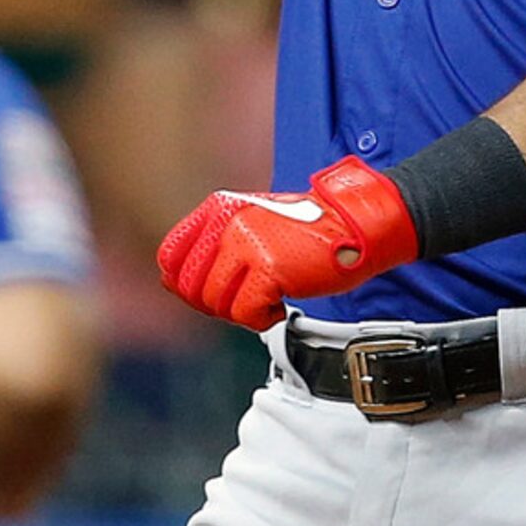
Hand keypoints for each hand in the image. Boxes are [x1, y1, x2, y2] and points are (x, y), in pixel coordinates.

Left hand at [157, 157, 418, 329]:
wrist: (356, 226)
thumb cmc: (308, 230)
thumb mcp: (252, 224)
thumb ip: (213, 247)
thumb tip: (171, 282)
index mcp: (220, 208)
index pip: (170, 256)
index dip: (183, 284)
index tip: (208, 291)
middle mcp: (229, 222)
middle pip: (190, 287)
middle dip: (216, 304)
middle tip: (245, 299)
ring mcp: (248, 243)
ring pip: (216, 303)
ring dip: (242, 312)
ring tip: (268, 298)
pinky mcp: (270, 268)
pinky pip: (246, 314)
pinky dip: (263, 318)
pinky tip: (281, 303)